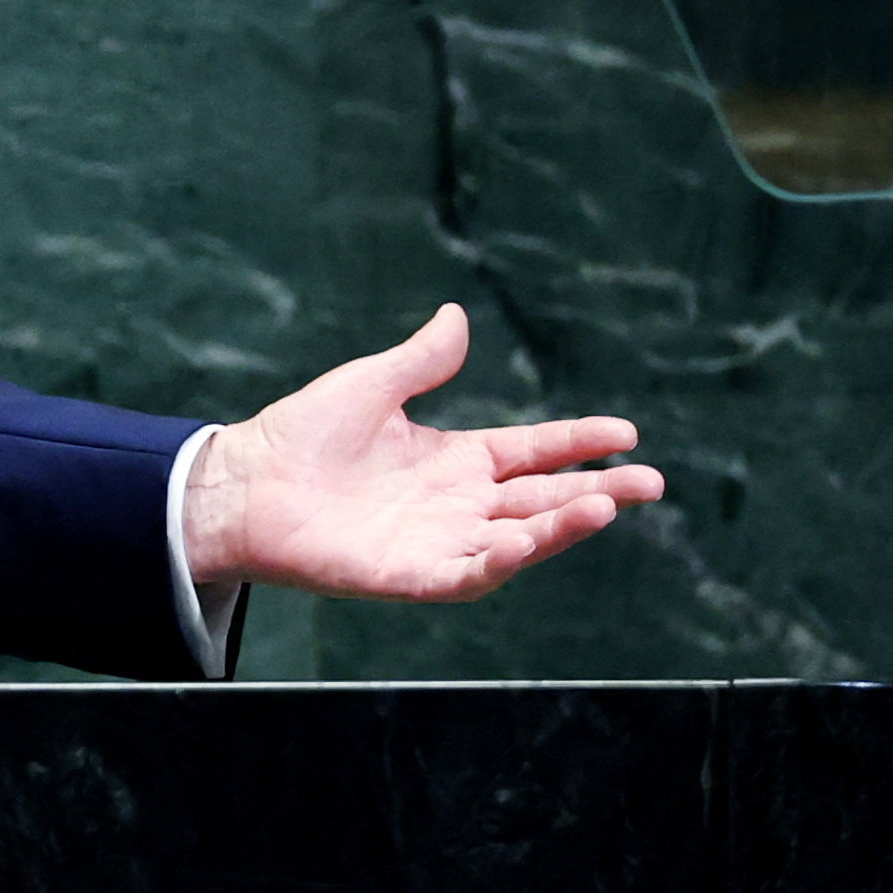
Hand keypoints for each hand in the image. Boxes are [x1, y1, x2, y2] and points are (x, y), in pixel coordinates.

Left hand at [181, 304, 664, 601]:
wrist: (241, 485)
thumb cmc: (300, 436)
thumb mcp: (371, 386)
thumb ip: (421, 360)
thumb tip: (457, 318)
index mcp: (455, 459)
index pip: (534, 452)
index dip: (579, 443)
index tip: (627, 434)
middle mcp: (456, 504)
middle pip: (542, 501)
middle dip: (598, 493)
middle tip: (651, 484)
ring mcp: (436, 541)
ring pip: (517, 539)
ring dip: (561, 528)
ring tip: (604, 507)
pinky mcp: (408, 575)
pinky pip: (465, 573)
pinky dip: (497, 561)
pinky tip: (523, 541)